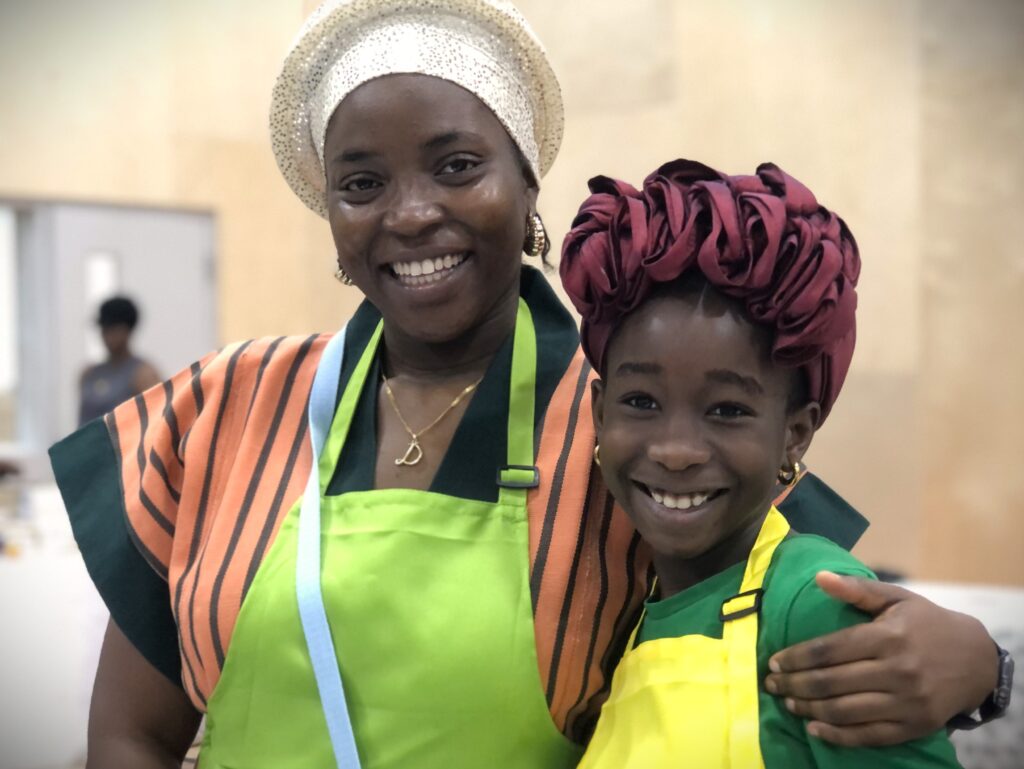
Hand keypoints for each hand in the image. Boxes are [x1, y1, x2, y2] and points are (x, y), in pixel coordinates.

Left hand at [763, 571, 997, 746]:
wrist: (977, 660)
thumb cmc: (927, 624)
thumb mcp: (896, 598)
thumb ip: (856, 589)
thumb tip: (819, 577)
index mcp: (887, 637)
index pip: (829, 650)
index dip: (796, 658)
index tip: (773, 662)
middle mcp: (896, 671)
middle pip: (831, 682)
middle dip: (794, 684)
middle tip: (771, 684)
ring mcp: (906, 703)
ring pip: (845, 711)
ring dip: (809, 709)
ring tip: (788, 702)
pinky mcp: (914, 727)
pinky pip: (868, 735)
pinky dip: (837, 735)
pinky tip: (815, 728)